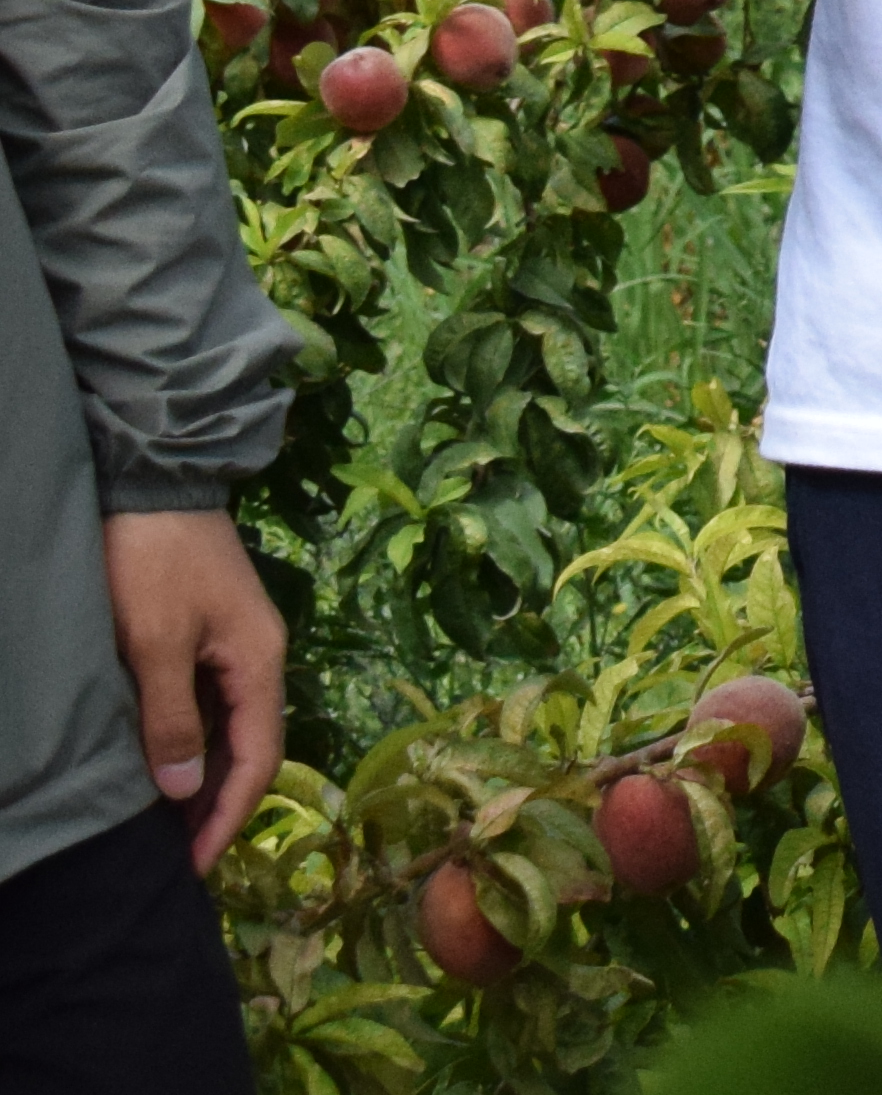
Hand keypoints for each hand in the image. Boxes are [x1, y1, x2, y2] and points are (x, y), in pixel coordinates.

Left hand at [103, 511, 281, 871]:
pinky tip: (165, 766)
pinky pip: (212, 706)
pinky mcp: (212, 634)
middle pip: (251, 748)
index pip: (259, 759)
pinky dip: (194, 745)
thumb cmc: (153, 562)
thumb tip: (188, 791)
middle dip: (219, 808)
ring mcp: (237, 645)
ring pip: (231, 729)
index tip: (195, 867)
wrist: (154, 483)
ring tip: (167, 828)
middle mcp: (260, 658)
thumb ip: (171, 718)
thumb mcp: (154, 643)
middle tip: (178, 860)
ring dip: (205, 780)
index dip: (229, 817)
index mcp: (259, 661)